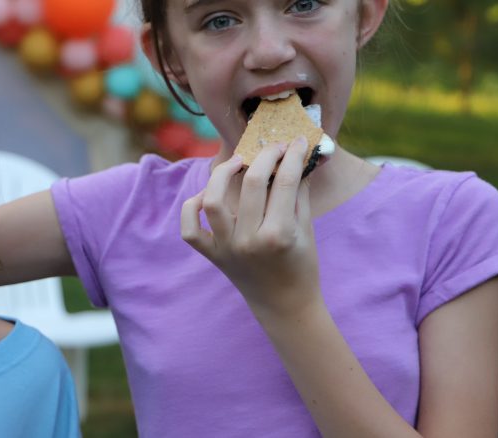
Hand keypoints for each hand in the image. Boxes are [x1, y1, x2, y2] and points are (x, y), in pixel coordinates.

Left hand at [181, 137, 321, 318]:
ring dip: (223, 175)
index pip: (285, 182)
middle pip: (252, 183)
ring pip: (213, 201)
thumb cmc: (301, 265)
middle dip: (265, 156)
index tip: (296, 142)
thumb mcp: (307, 229)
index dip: (292, 156)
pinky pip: (189, 229)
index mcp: (279, 234)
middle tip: (273, 148)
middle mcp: (249, 241)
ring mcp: (226, 249)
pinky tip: (207, 196)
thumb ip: (300, 191)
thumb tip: (299, 155)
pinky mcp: (212, 256)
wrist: (284, 305)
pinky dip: (192, 208)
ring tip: (238, 163)